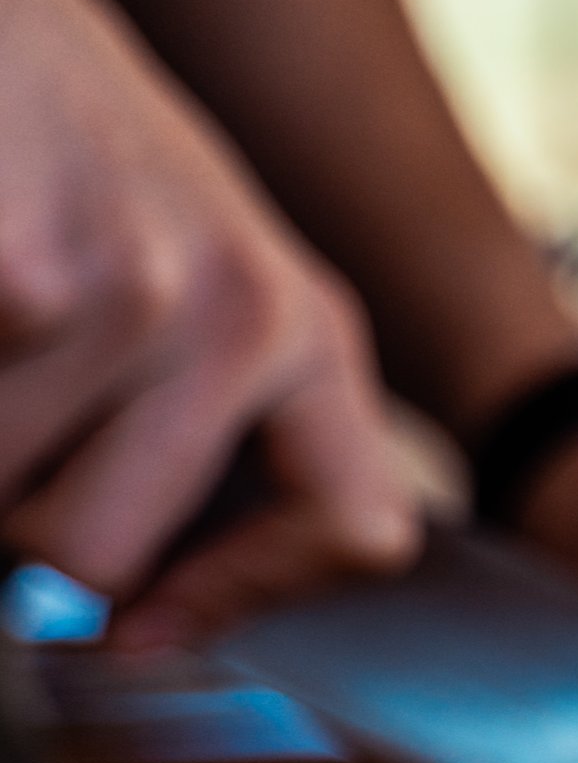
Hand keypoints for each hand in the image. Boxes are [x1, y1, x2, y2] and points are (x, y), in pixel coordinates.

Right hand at [0, 0, 417, 640]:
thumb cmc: (49, 138)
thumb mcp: (174, 264)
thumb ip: (186, 424)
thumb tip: (138, 617)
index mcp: (301, 323)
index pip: (356, 528)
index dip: (240, 595)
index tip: (141, 624)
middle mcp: (243, 316)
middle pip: (100, 557)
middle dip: (10, 510)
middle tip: (6, 391)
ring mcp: (133, 296)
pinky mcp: (24, 284)